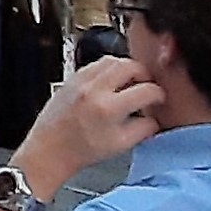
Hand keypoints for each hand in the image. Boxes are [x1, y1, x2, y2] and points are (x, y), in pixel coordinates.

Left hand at [15, 51, 168, 202]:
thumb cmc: (82, 150)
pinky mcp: (70, 79)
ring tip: (131, 83)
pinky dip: (108, 69)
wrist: (51, 149)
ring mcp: (80, 81)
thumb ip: (145, 128)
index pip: (146, 90)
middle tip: (147, 86)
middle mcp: (93, 89)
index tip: (160, 99)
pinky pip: (94, 64)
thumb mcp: (122, 144)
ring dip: (126, 68)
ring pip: (111, 60)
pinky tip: (111, 83)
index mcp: (109, 108)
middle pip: (129, 65)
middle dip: (144, 74)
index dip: (159, 94)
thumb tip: (156, 117)